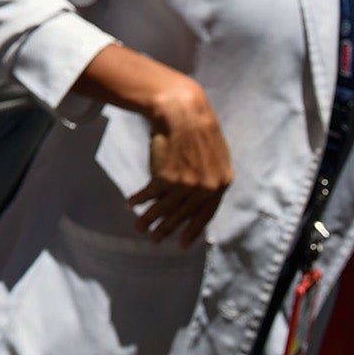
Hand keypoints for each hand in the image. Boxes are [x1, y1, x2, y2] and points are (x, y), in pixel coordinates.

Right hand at [131, 73, 233, 245]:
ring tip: (139, 228)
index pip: (205, 215)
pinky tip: (131, 203)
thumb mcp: (215, 154)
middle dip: (167, 229)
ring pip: (165, 208)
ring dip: (149, 219)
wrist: (182, 111)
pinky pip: (149, 194)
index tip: (181, 243)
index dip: (192, 230)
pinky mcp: (165, 177)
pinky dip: (139, 199)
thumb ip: (210, 176)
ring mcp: (185, 184)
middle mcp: (206, 188)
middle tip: (155, 240)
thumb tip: (198, 195)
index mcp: (222, 183)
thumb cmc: (198, 127)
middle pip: (183, 214)